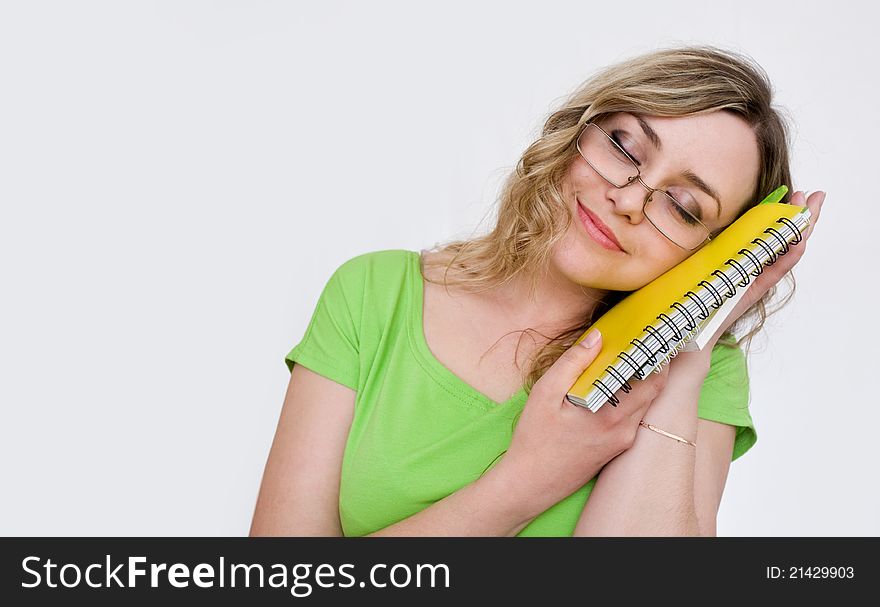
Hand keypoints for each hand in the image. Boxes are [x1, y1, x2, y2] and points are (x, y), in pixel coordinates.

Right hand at [493, 329, 668, 511]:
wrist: (529, 484)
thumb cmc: (534, 440)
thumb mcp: (546, 394)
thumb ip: (573, 363)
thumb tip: (597, 338)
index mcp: (611, 415)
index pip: (652, 380)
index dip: (657, 355)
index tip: (653, 336)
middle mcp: (624, 430)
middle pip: (653, 391)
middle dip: (652, 365)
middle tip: (643, 342)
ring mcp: (622, 442)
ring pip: (643, 405)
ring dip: (641, 382)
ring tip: (627, 360)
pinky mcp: (616, 449)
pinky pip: (631, 418)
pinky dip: (630, 398)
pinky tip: (612, 388)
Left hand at [693, 189, 825, 352]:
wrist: (697, 324)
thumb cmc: (700, 292)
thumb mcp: (708, 260)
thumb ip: (716, 245)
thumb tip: (706, 221)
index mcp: (749, 257)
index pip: (773, 232)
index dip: (785, 213)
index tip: (796, 194)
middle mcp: (759, 266)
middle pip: (788, 238)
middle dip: (804, 216)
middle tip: (816, 195)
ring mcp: (761, 278)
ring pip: (788, 251)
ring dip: (800, 229)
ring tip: (811, 208)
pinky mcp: (756, 289)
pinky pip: (776, 271)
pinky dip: (788, 256)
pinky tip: (798, 241)